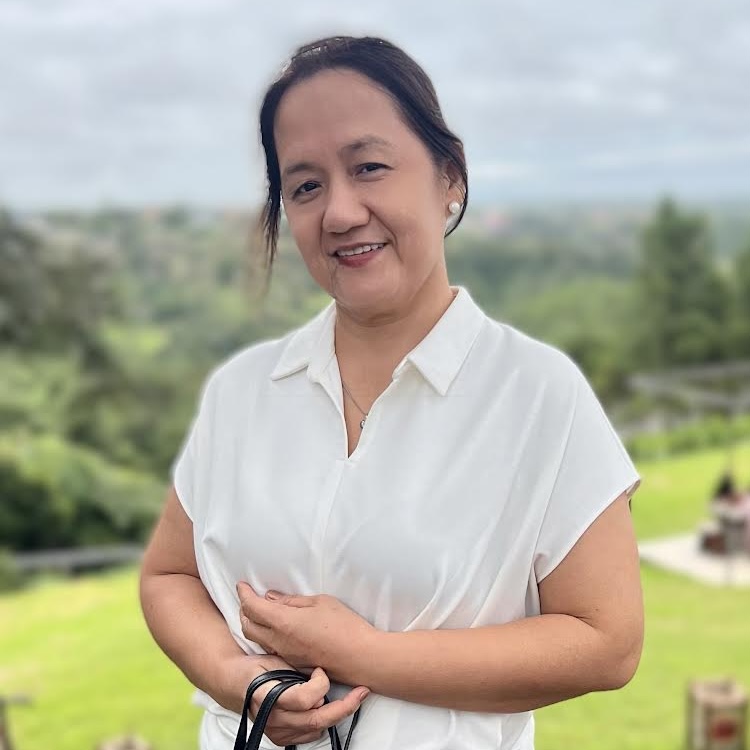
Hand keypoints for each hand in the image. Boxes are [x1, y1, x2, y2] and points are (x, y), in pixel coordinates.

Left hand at [236, 582, 375, 679]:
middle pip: (247, 626)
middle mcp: (279, 642)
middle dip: (244, 610)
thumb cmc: (345, 626)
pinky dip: (266, 636)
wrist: (361, 658)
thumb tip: (271, 598)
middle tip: (250, 597)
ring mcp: (285, 655)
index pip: (252, 607)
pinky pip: (271, 649)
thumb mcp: (320, 602)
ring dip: (254, 624)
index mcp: (283, 622)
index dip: (244, 594)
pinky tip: (277, 628)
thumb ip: (292, 601)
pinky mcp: (293, 664)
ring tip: (261, 611)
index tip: (242, 585)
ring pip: (257, 639)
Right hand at [241, 655, 368, 747]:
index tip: (320, 670)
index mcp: (268, 695)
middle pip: (316, 720)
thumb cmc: (255, 668)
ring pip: (316, 729)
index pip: (305, 699)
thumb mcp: (274, 660)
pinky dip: (322, 721)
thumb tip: (319, 682)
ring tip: (349, 697)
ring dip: (335, 713)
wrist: (233, 684)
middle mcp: (272, 719)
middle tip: (362, 692)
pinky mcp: (280, 738)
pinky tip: (330, 706)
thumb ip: (295, 672)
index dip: (320, 684)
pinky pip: (310, 735)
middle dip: (344, 706)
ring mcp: (276, 732)